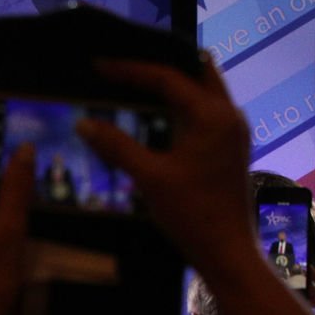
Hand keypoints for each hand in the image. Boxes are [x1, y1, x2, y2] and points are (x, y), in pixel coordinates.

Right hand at [77, 56, 253, 276]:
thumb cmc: (191, 212)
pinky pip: (203, 109)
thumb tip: (83, 123)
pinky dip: (179, 103)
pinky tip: (155, 113)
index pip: (168, 77)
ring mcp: (231, 130)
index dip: (130, 69)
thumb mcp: (149, 177)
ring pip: (202, 89)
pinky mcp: (227, 146)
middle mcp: (227, 114)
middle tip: (124, 65)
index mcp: (212, 115)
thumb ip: (116, 145)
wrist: (225, 249)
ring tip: (135, 83)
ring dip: (171, 84)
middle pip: (194, 72)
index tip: (99, 65)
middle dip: (159, 66)